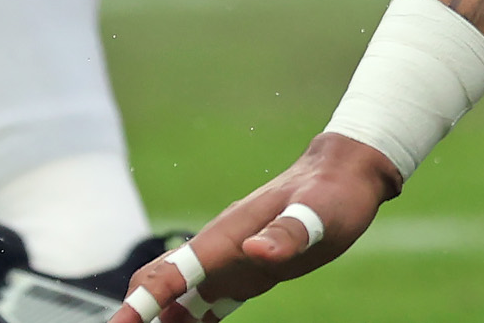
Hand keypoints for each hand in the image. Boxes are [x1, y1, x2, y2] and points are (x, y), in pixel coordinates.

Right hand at [102, 133, 398, 319]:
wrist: (346, 175)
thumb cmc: (333, 192)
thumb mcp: (319, 213)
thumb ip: (288, 232)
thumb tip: (254, 251)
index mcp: (226, 236)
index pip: (170, 272)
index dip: (140, 302)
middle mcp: (218, 250)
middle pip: (160, 284)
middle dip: (137, 314)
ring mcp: (228, 263)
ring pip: (177, 299)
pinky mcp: (243, 275)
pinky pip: (203, 305)